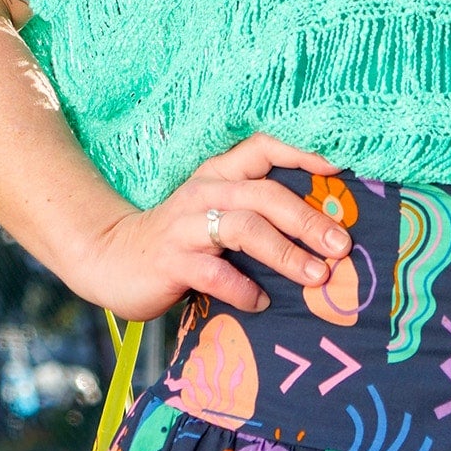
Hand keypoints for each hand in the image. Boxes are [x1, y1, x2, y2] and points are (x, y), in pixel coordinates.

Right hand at [77, 134, 352, 318]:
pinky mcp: (171, 261)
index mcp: (218, 175)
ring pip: (244, 228)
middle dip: (308, 219)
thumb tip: (320, 231)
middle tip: (341, 245)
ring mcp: (185, 227)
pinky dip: (244, 289)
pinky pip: (215, 273)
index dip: (300, 153)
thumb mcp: (213, 213)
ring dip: (286, 253)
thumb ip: (254, 213)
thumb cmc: (178, 239)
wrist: (110, 258)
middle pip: (264, 194)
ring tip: (316, 276)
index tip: (336, 169)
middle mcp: (203, 193)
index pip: (261, 147)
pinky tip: (261, 302)